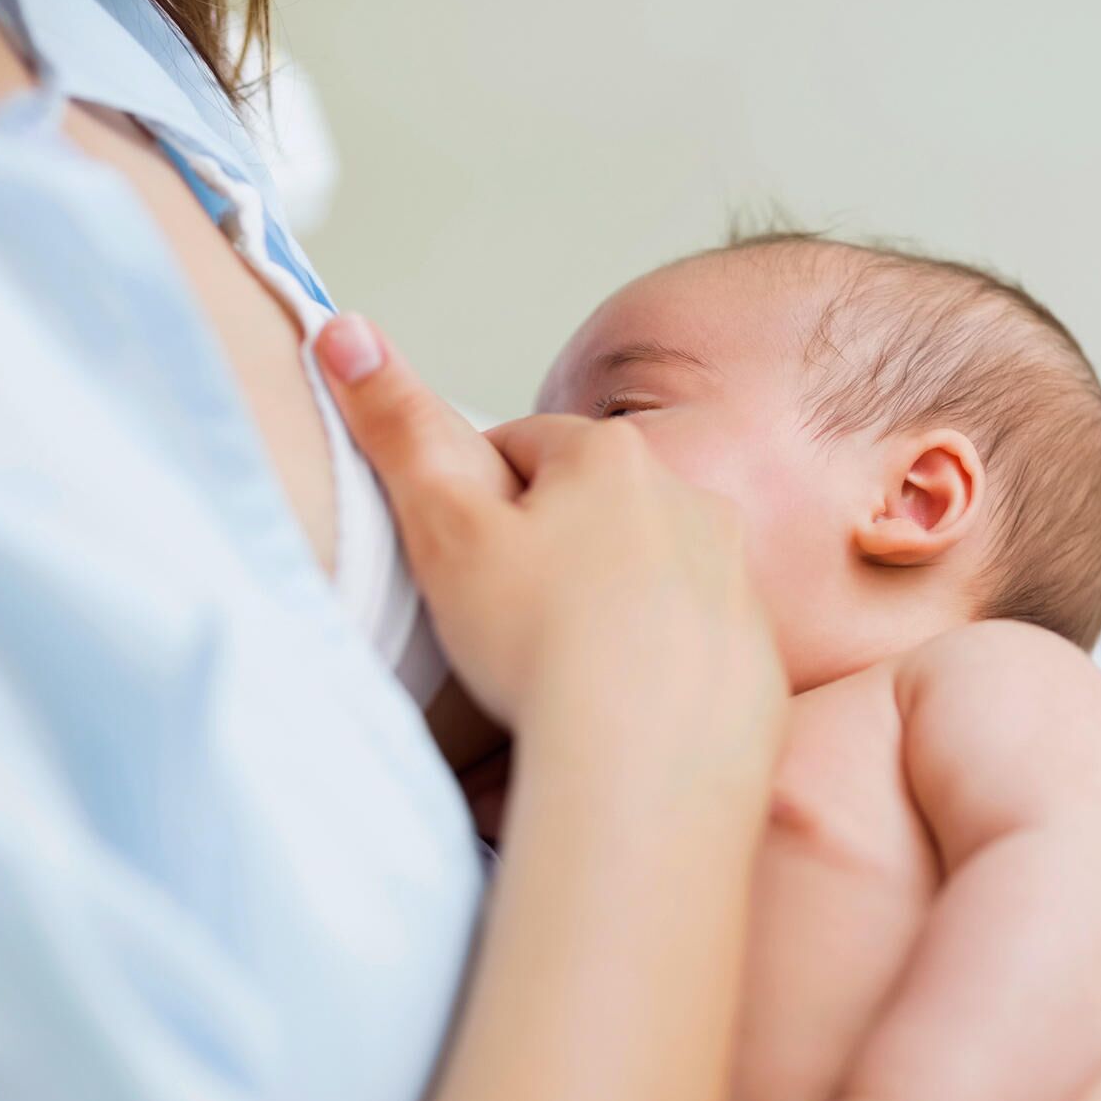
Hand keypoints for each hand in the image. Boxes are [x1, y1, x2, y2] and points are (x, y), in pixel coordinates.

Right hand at [316, 315, 784, 758]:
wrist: (646, 770)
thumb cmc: (540, 646)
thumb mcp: (444, 529)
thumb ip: (396, 427)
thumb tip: (344, 329)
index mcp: (614, 458)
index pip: (525, 448)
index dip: (478, 498)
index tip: (456, 554)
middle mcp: (694, 503)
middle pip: (595, 508)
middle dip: (548, 548)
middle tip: (500, 619)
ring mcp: (735, 583)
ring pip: (648, 576)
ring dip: (605, 606)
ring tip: (556, 671)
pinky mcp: (756, 661)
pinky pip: (690, 648)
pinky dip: (653, 669)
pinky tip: (613, 711)